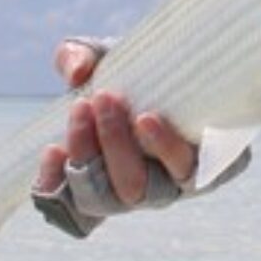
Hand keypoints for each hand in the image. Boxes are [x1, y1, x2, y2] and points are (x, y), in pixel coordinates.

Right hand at [34, 40, 195, 206]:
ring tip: (113, 102)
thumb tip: (78, 71)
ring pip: (138, 190)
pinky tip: (148, 121)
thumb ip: (76, 58)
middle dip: (87, 149)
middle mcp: (134, 188)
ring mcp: (170, 185)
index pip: (70, 202)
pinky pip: (187, 174)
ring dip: (119, 147)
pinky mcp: (209, 170)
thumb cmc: (138, 70)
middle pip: (101, 196)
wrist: (194, 64)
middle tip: (90, 102)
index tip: (51, 147)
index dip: (53, 187)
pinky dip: (164, 149)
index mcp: (103, 174)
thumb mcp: (99, 58)